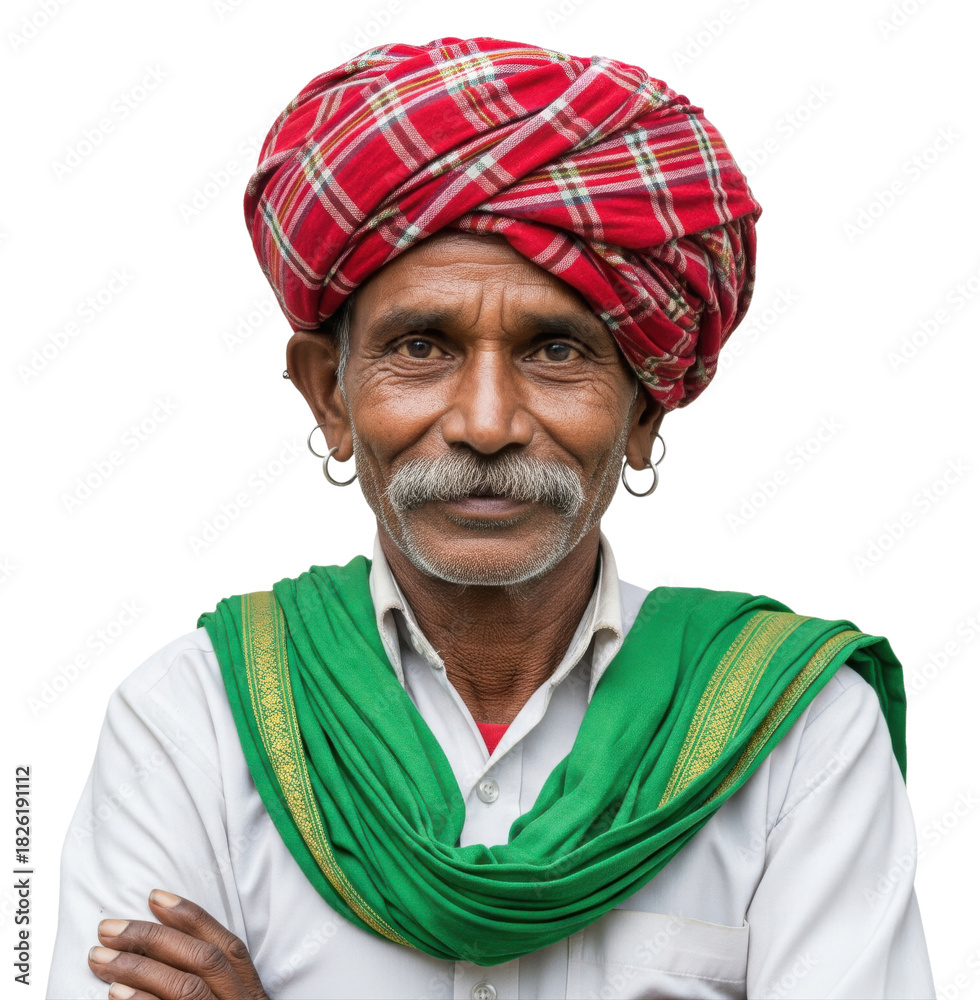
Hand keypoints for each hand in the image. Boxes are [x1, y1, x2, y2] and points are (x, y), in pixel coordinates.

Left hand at [88, 890, 269, 999]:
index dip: (193, 918)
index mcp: (252, 994)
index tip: (155, 896)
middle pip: (203, 960)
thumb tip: (165, 949)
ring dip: (138, 969)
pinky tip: (115, 993)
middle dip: (154, 938)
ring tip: (99, 957)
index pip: (228, 947)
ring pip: (186, 988)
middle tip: (108, 927)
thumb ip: (213, 984)